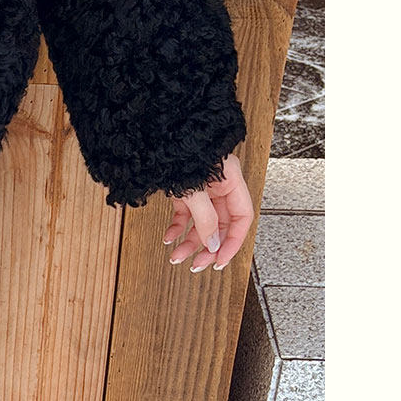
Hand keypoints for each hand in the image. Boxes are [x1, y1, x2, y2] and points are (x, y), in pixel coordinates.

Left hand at [162, 154, 254, 272]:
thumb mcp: (195, 190)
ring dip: (189, 243)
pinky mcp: (183, 190)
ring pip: (200, 223)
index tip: (220, 260)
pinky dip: (177, 228)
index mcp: (231, 180)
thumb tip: (212, 245)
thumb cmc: (180, 152)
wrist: (158, 135)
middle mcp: (218, 185)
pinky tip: (168, 238)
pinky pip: (184, 215)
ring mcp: (201, 188)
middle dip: (208, 247)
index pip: (242, 218)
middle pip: (220, 225)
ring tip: (176, 257)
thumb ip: (205, 218)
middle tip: (197, 264)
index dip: (233, 242)